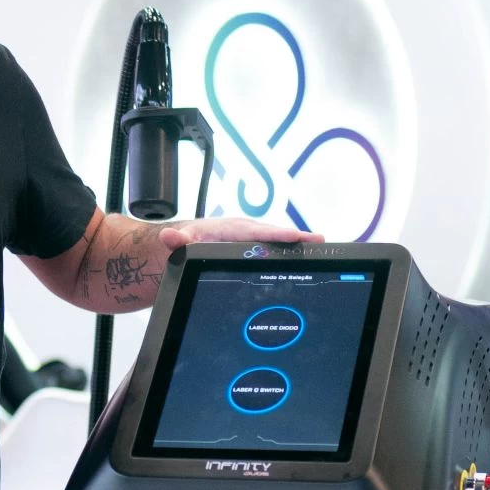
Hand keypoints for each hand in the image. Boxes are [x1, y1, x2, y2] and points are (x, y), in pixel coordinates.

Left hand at [159, 215, 321, 249]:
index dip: (277, 235)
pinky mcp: (254, 248)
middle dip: (296, 238)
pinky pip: (273, 249)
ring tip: (320, 247)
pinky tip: (305, 260)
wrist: (183, 242)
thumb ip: (176, 241)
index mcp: (231, 228)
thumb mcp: (179, 243)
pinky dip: (289, 253)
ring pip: (276, 242)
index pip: (257, 232)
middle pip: (274, 235)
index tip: (296, 236)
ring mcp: (251, 239)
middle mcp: (245, 231)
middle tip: (319, 240)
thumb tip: (170, 238)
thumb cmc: (186, 241)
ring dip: (297, 245)